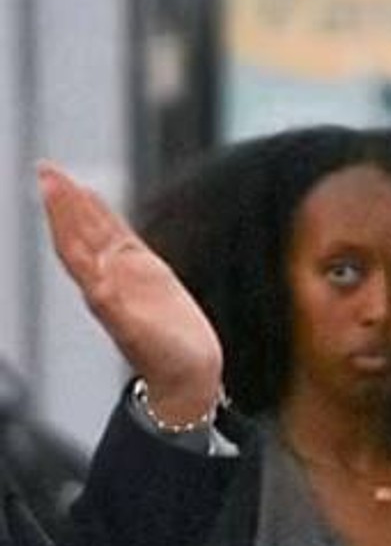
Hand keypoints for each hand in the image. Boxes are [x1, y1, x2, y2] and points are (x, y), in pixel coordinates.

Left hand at [37, 162, 222, 419]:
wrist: (188, 377)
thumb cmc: (166, 362)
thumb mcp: (139, 337)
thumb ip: (116, 310)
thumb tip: (94, 287)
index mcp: (100, 291)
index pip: (72, 245)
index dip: (59, 215)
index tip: (48, 184)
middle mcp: (107, 279)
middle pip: (79, 231)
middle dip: (62, 200)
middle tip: (47, 168)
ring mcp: (125, 275)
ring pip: (96, 230)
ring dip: (79, 204)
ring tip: (63, 176)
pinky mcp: (148, 274)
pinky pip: (122, 237)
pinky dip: (107, 216)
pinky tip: (98, 201)